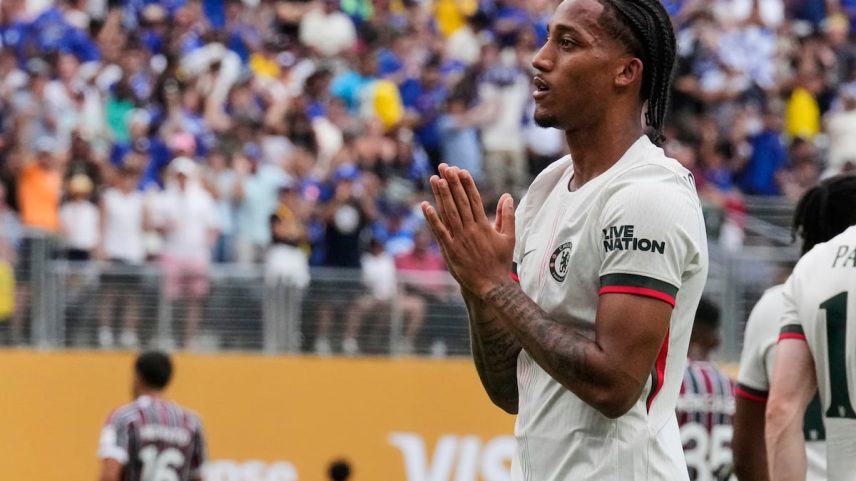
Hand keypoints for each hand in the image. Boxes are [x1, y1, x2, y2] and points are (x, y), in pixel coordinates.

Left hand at [421, 164, 514, 297]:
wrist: (491, 286)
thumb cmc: (500, 262)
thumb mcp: (508, 237)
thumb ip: (506, 216)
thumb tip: (507, 196)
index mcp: (484, 225)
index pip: (474, 199)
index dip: (466, 184)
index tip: (460, 170)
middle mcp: (471, 229)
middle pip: (460, 202)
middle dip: (452, 183)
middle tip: (445, 167)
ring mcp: (459, 239)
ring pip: (449, 213)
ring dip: (441, 195)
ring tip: (435, 179)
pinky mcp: (449, 250)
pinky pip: (439, 231)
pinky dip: (432, 218)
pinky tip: (425, 205)